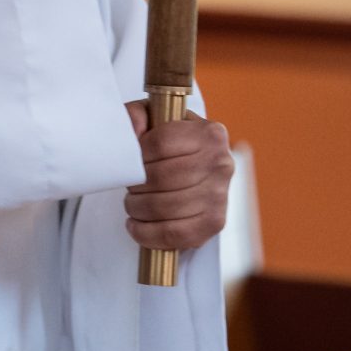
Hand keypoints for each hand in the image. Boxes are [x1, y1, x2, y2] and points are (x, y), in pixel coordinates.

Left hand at [121, 105, 233, 256]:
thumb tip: (132, 131)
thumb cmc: (169, 142)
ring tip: (133, 203)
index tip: (130, 160)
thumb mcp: (153, 119)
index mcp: (209, 133)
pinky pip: (175, 235)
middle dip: (135, 185)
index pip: (160, 144)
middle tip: (130, 185)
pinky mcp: (215, 223)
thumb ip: (136, 116)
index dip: (136, 154)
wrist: (194, 166)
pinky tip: (136, 225)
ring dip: (137, 208)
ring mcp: (220, 195)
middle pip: (161, 178)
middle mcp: (221, 162)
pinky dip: (147, 234)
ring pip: (164, 207)